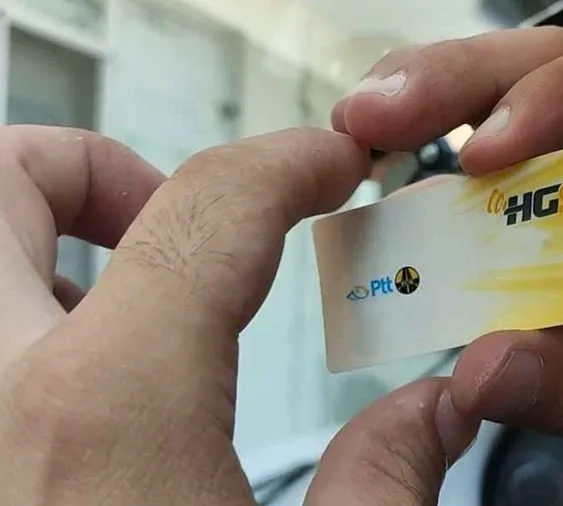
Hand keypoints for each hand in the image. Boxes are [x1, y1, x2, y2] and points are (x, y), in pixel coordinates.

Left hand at [0, 125, 481, 505]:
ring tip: (127, 308)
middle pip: (9, 179)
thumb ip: (383, 480)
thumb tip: (437, 409)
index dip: (287, 166)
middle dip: (97, 167)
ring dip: (44, 245)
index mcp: (112, 414)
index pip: (208, 210)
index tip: (324, 171)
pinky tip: (88, 403)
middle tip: (165, 219)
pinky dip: (19, 328)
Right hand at [333, 29, 562, 504]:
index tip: (489, 147)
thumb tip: (484, 366)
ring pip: (520, 116)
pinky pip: (500, 193)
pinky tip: (393, 192)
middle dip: (466, 85)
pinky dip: (442, 188)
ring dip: (438, 116)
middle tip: (380, 110)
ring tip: (365, 131)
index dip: (562, 92)